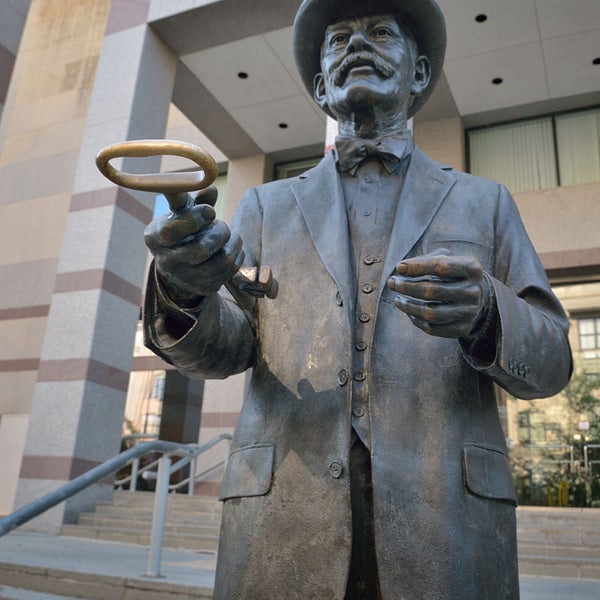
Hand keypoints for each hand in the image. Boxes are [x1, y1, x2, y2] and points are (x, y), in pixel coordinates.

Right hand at [144, 187, 242, 304]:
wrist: (179, 265)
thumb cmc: (181, 228)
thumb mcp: (182, 211)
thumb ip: (195, 199)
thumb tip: (211, 189)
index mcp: (154, 238)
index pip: (171, 231)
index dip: (195, 219)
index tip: (210, 211)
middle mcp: (166, 262)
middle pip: (201, 248)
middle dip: (220, 231)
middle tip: (222, 225)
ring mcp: (185, 278)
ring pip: (222, 261)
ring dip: (234, 243)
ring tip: (231, 235)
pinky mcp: (203, 287)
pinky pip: (229, 271)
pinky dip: (237, 256)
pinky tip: (232, 248)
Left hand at [386, 251, 487, 337]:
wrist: (475, 296)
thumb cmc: (452, 274)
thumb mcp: (444, 259)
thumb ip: (423, 261)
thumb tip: (401, 270)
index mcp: (471, 268)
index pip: (441, 266)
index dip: (417, 267)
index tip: (399, 268)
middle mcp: (474, 291)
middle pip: (433, 291)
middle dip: (407, 287)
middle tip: (392, 283)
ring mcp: (469, 311)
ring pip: (431, 313)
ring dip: (408, 306)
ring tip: (397, 299)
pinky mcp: (462, 328)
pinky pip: (433, 328)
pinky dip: (416, 320)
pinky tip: (409, 312)